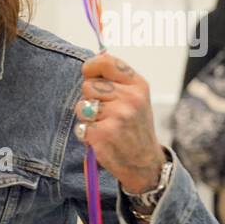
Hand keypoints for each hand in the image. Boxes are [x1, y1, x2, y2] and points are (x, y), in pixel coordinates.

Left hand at [74, 54, 165, 192]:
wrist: (144, 162)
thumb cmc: (134, 127)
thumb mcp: (135, 98)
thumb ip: (116, 79)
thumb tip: (90, 62)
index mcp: (138, 85)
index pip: (105, 62)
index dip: (91, 68)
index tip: (90, 75)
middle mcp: (131, 98)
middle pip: (88, 85)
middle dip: (90, 98)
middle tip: (105, 112)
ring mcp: (118, 115)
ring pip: (82, 105)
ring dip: (87, 117)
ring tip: (104, 125)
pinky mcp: (104, 133)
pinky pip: (80, 125)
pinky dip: (85, 133)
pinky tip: (100, 138)